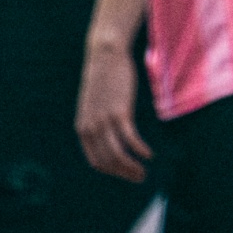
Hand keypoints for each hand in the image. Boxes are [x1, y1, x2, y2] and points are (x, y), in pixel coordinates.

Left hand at [75, 41, 150, 181]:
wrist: (105, 56)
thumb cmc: (103, 79)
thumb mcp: (95, 105)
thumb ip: (99, 122)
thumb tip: (109, 135)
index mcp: (83, 129)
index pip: (97, 162)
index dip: (113, 172)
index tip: (128, 174)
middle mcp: (91, 128)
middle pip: (108, 162)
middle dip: (125, 173)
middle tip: (140, 177)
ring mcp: (104, 121)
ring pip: (118, 154)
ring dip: (132, 167)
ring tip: (144, 171)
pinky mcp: (118, 112)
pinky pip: (130, 139)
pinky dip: (139, 150)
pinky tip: (149, 154)